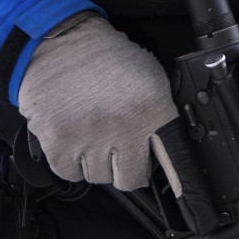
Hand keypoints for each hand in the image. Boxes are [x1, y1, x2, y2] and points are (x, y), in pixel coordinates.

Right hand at [16, 13, 179, 189]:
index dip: (177, 182)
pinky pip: (70, 174)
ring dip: (94, 160)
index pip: (173, 162)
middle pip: (131, 179)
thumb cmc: (102, 57)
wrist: (57, 40)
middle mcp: (123, 127)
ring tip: (90, 129)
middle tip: (115, 143)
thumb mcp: (148, 77)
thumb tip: (169, 150)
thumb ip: (161, 114)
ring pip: (99, 177)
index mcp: (151, 110)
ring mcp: (89, 137)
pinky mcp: (59, 143)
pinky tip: (72, 134)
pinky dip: (69, 160)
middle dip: (124, 165)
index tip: (181, 198)